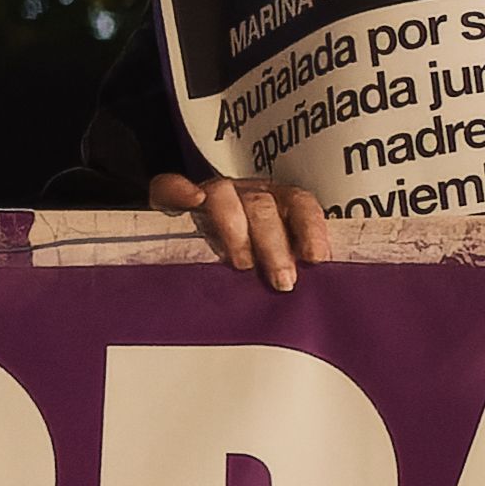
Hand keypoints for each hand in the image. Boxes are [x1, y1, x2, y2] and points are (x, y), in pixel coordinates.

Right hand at [149, 169, 329, 290]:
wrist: (181, 236)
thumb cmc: (244, 257)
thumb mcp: (269, 264)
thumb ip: (287, 270)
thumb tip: (311, 298)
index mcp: (276, 205)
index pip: (300, 205)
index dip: (310, 228)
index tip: (315, 258)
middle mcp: (246, 196)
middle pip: (263, 207)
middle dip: (275, 246)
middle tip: (282, 281)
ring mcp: (210, 195)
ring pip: (224, 197)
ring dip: (235, 230)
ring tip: (242, 266)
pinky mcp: (170, 197)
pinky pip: (169, 187)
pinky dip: (180, 190)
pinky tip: (192, 200)